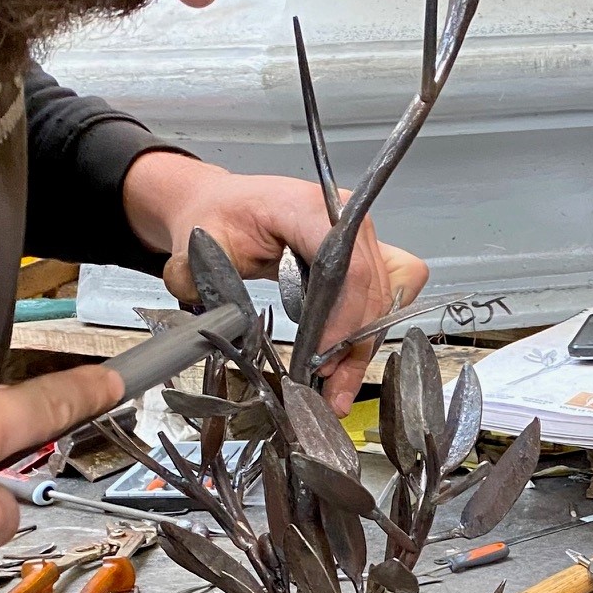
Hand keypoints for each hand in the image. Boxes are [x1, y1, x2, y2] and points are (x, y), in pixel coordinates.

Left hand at [122, 153, 428, 415]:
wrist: (224, 203)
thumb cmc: (217, 215)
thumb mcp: (202, 243)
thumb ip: (206, 280)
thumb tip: (220, 323)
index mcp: (305, 207)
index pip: (347, 268)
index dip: (342, 320)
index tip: (321, 361)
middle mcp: (344, 216)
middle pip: (372, 289)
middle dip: (353, 347)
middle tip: (329, 389)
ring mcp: (361, 234)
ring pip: (386, 299)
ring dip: (363, 347)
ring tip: (337, 387)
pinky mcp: (367, 253)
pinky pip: (391, 293)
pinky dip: (371, 331)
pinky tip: (348, 359)